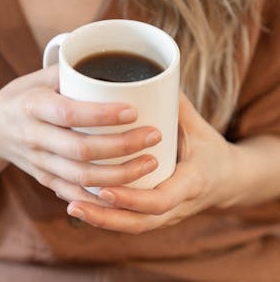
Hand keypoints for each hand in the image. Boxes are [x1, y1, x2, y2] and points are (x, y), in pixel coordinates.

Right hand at [0, 65, 161, 205]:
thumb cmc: (20, 97)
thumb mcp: (36, 77)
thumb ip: (69, 71)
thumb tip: (109, 58)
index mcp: (31, 106)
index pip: (68, 113)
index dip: (102, 115)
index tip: (134, 110)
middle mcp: (33, 137)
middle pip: (80, 150)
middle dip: (122, 146)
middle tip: (154, 136)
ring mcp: (38, 162)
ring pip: (81, 177)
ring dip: (119, 175)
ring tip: (150, 162)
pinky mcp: (43, 179)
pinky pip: (73, 193)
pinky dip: (101, 198)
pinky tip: (128, 191)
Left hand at [66, 93, 239, 233]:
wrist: (228, 179)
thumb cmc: (208, 147)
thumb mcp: (196, 125)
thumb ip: (172, 104)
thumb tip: (145, 73)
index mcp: (191, 183)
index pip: (161, 200)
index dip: (131, 198)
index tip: (104, 188)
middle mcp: (178, 206)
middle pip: (140, 223)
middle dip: (106, 217)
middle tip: (75, 204)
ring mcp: (167, 216)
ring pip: (132, 227)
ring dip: (100, 220)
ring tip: (71, 207)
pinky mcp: (156, 217)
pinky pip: (130, 223)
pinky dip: (106, 218)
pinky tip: (79, 205)